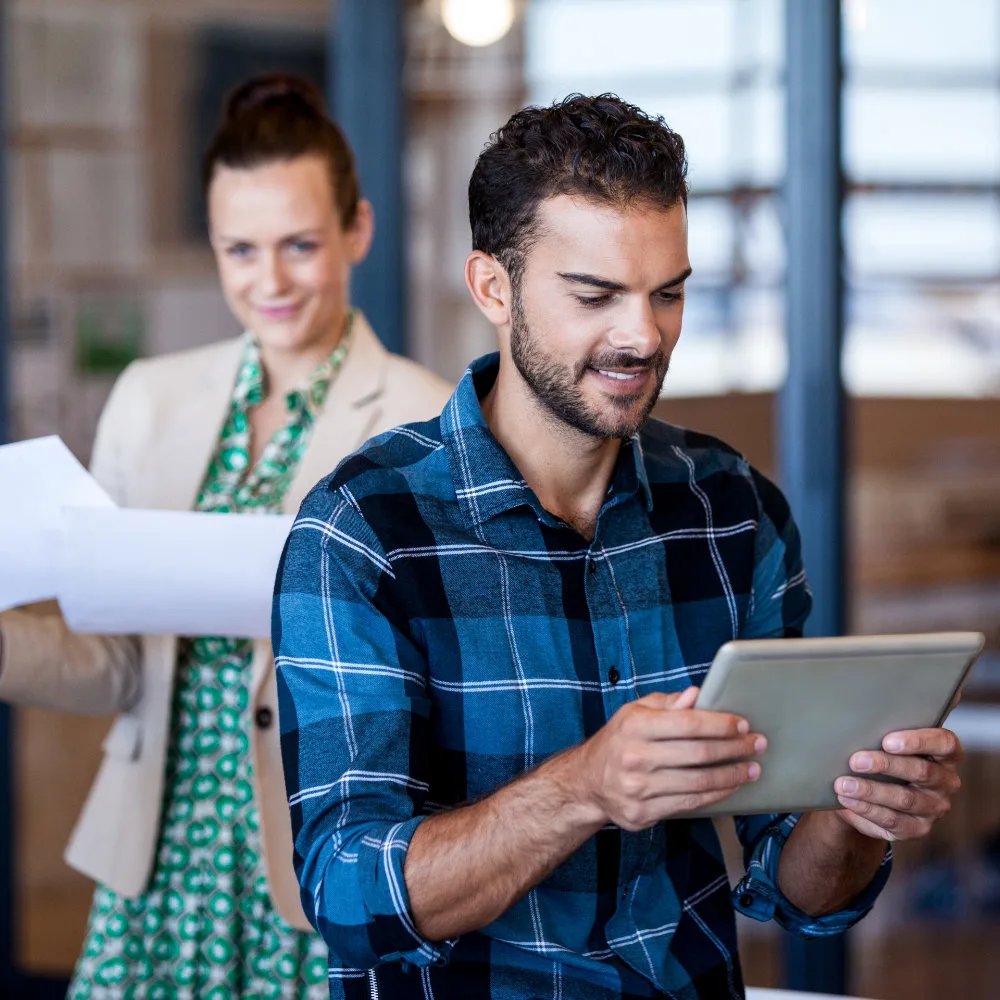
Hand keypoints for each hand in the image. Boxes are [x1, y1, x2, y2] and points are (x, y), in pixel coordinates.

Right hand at [573, 687, 765, 830]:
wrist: (587, 783)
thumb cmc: (618, 741)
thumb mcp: (634, 713)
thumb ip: (667, 704)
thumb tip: (696, 695)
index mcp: (634, 726)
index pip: (687, 723)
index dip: (719, 724)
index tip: (742, 725)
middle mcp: (635, 757)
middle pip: (698, 754)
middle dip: (734, 749)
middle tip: (757, 744)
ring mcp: (639, 788)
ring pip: (698, 782)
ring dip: (732, 775)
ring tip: (752, 768)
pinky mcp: (643, 813)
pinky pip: (690, 804)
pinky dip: (715, 795)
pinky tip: (730, 786)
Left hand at [833, 727, 963, 841]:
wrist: (875, 793)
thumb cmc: (884, 757)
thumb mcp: (889, 743)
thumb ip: (885, 732)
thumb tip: (854, 721)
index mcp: (945, 754)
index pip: (945, 743)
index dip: (919, 741)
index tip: (887, 741)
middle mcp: (946, 782)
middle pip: (921, 771)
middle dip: (885, 765)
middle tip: (855, 761)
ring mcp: (934, 808)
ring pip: (905, 799)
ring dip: (870, 791)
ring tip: (843, 784)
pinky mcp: (918, 828)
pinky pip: (893, 820)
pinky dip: (867, 809)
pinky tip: (847, 800)